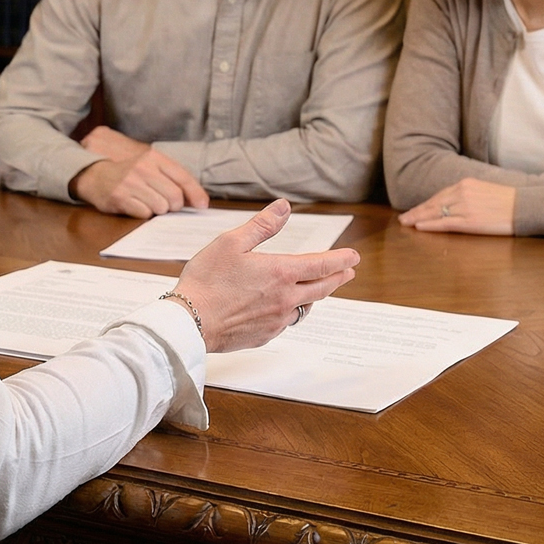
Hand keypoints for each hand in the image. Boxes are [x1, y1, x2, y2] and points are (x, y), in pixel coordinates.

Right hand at [70, 126, 208, 217]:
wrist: (94, 174)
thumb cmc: (128, 173)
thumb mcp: (149, 166)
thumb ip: (171, 177)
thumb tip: (197, 199)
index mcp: (154, 157)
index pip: (183, 177)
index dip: (196, 194)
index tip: (202, 205)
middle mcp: (143, 168)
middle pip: (174, 197)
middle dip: (175, 206)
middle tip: (168, 206)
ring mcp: (131, 183)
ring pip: (161, 207)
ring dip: (158, 210)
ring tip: (149, 203)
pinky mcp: (120, 198)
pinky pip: (144, 214)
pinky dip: (144, 214)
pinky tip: (137, 206)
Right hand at [170, 199, 360, 352]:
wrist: (190, 323)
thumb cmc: (207, 280)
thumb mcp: (231, 242)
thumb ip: (262, 225)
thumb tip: (284, 207)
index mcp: (280, 272)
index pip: (321, 264)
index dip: (340, 259)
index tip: (353, 257)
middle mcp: (285, 298)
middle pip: (322, 288)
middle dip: (338, 277)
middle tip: (348, 272)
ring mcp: (277, 320)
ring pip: (306, 306)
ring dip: (316, 295)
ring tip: (318, 288)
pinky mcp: (266, 335)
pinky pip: (287, 322)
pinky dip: (293, 311)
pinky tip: (285, 308)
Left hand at [398, 179, 516, 234]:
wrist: (525, 206)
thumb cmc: (509, 201)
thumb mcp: (484, 190)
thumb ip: (468, 194)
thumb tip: (454, 203)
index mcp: (466, 183)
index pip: (439, 195)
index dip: (425, 204)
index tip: (414, 209)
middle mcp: (462, 193)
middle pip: (434, 203)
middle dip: (417, 211)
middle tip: (403, 218)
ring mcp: (465, 207)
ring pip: (436, 213)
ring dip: (419, 218)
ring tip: (406, 223)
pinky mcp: (470, 221)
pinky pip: (445, 223)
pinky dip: (430, 225)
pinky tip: (419, 227)